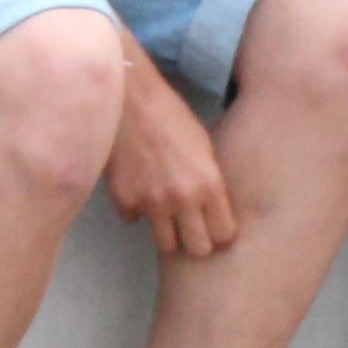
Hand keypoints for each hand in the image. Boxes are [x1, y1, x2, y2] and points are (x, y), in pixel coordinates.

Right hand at [104, 64, 241, 259]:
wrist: (126, 98)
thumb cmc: (170, 115)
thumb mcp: (203, 146)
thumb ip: (208, 182)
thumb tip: (211, 210)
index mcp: (209, 183)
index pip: (224, 235)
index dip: (220, 234)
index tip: (214, 228)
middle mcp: (183, 198)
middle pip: (198, 249)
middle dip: (195, 241)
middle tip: (189, 227)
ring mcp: (150, 202)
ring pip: (166, 245)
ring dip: (166, 230)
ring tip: (163, 211)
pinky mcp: (123, 199)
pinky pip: (133, 218)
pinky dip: (135, 208)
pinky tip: (134, 185)